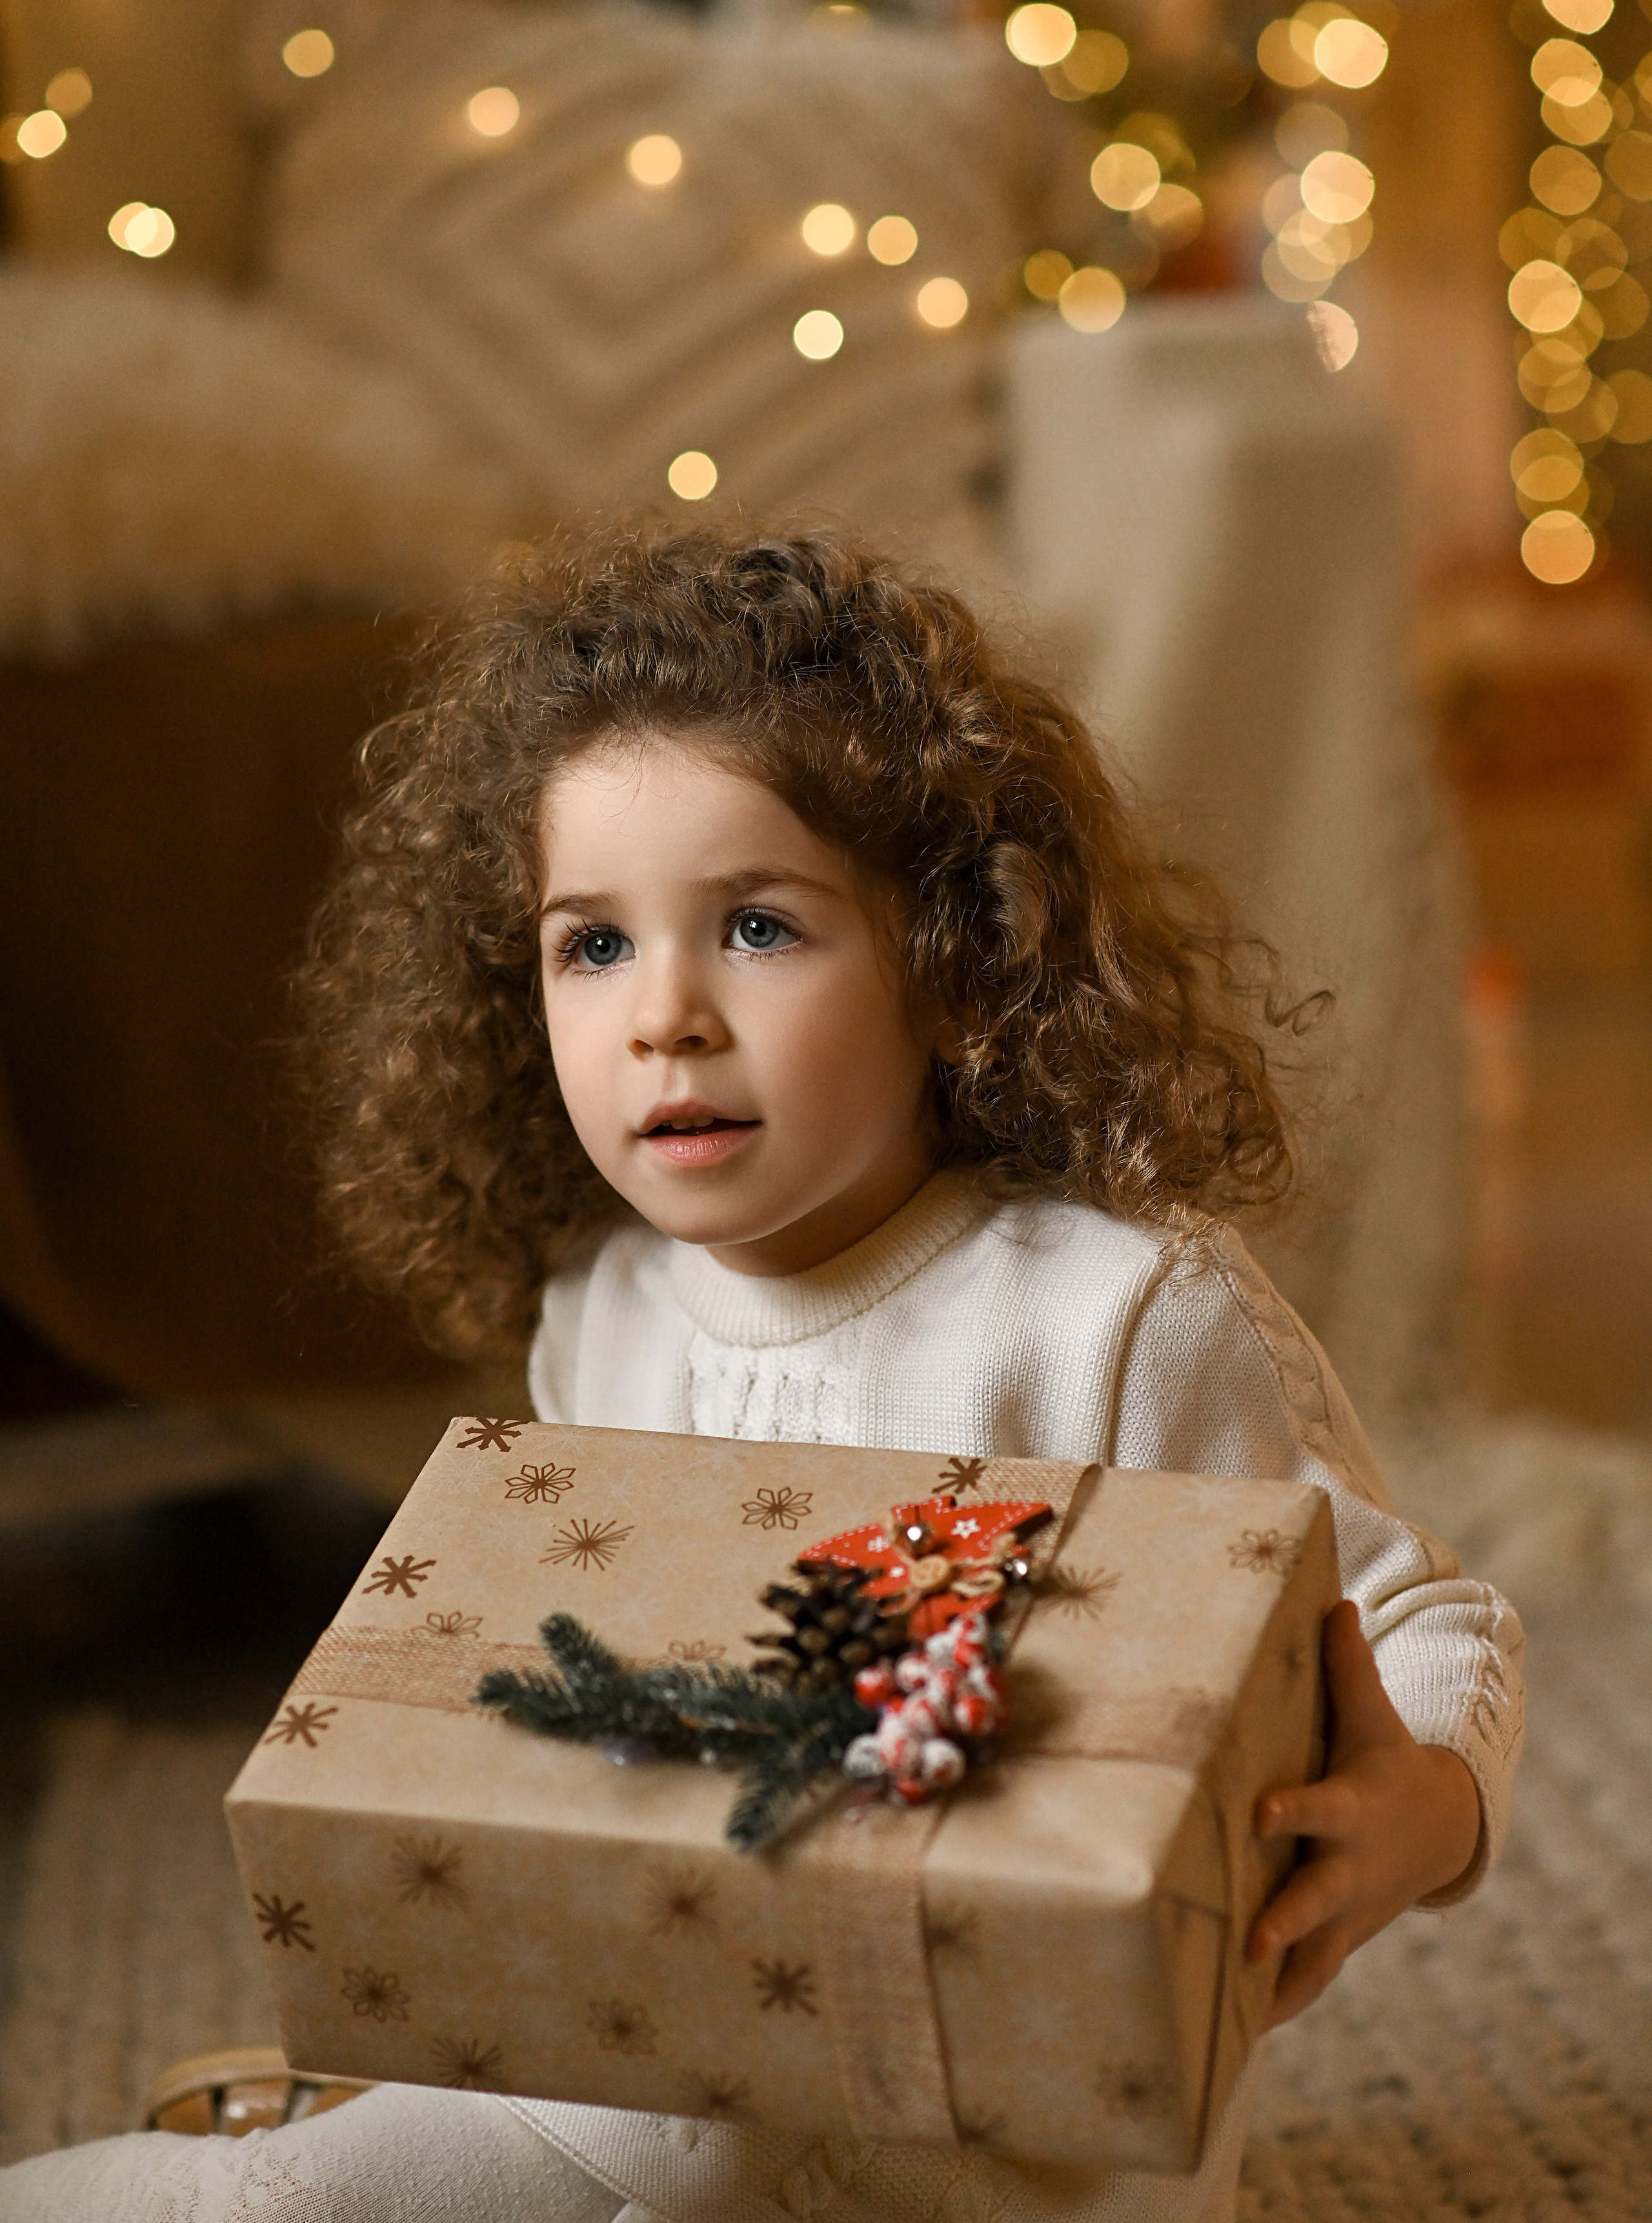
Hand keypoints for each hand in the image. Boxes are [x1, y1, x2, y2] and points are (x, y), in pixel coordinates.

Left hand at [1247, 1598, 1480, 2028]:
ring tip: (1229, 2019)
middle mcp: (1346, 1868)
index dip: (1290, 1809)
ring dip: (1276, 1986)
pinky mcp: (1337, 1942)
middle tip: (1248, 1943)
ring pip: (1312, 1957)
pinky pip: (1307, 1982)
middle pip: (1314, 1899)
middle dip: (1284, 1921)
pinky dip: (1277, 2009)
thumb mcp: (1370, 1715)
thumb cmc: (1379, 1759)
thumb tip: (1333, 1599)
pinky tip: (1228, 2036)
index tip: (1257, 1813)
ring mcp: (1345, 1913)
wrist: (1432, 1829)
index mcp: (1349, 1808)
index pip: (1317, 1807)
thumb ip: (1346, 1663)